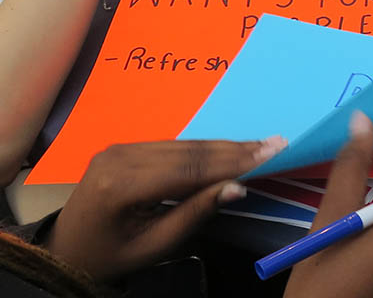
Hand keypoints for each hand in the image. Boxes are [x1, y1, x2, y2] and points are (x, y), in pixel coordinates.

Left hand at [46, 137, 287, 279]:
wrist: (68, 250)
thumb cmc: (114, 255)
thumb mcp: (157, 245)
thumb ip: (196, 213)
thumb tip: (238, 187)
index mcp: (122, 185)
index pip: (189, 168)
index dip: (233, 161)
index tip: (272, 153)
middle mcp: (119, 157)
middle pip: (190, 150)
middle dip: (236, 149)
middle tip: (277, 143)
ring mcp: (120, 148)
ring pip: (184, 144)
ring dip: (224, 147)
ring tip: (262, 145)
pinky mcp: (125, 148)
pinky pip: (172, 146)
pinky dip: (204, 149)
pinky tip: (230, 149)